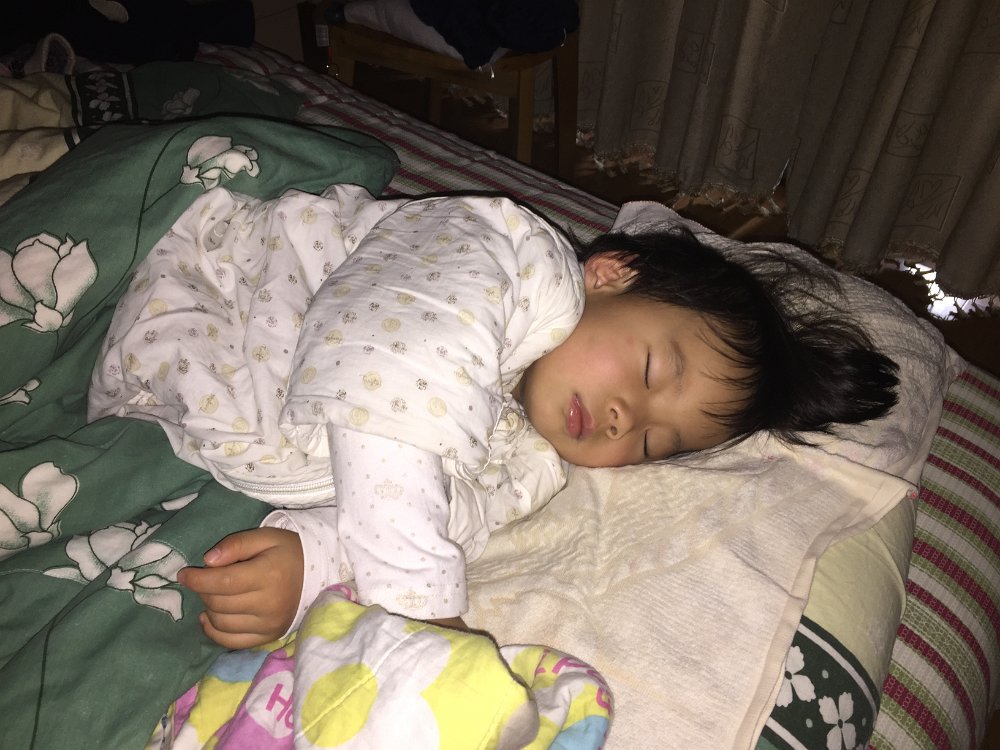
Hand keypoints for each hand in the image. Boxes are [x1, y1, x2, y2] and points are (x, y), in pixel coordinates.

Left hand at [178, 527, 303, 648]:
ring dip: (208, 608)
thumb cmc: (289, 552)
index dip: (198, 579)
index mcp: (268, 575)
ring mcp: (269, 624)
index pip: (223, 582)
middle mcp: (269, 603)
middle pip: (219, 602)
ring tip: (211, 595)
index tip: (183, 574)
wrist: (319, 574)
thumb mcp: (266, 537)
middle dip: (203, 591)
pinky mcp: (268, 636)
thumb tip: (207, 561)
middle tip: (203, 579)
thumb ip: (236, 544)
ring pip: (221, 622)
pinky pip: (231, 641)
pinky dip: (214, 631)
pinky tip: (209, 618)